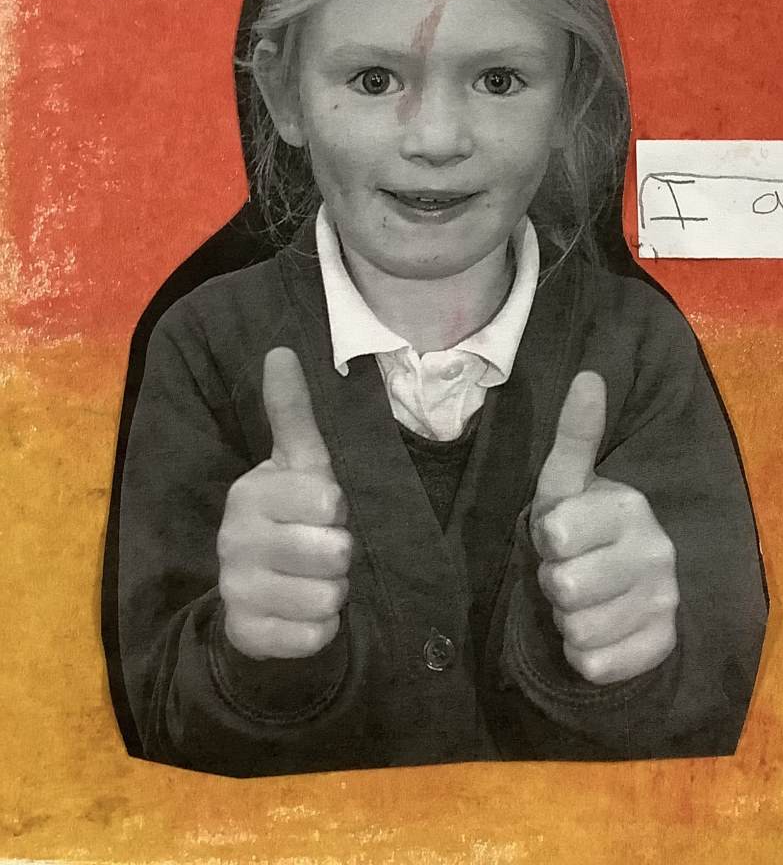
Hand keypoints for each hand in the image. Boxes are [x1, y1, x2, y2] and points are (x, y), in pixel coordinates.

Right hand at [217, 347, 351, 659]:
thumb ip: (293, 411)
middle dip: (343, 553)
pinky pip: (312, 637)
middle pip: (332, 553)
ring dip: (335, 592)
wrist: (262, 584)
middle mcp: (234, 541)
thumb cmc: (296, 510)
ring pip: (325, 597)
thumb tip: (280, 350)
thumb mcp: (300, 460)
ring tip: (319, 579)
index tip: (330, 508)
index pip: (327, 500)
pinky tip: (306, 612)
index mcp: (251, 492)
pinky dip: (321, 629)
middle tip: (328, 547)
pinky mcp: (245, 634)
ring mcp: (235, 590)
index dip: (341, 508)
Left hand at [530, 371, 678, 685]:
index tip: (561, 535)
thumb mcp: (568, 481)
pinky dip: (586, 655)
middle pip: (563, 586)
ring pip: (577, 630)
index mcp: (631, 508)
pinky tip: (600, 630)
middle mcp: (657, 553)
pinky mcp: (661, 647)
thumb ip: (575, 433)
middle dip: (554, 583)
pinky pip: (595, 665)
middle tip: (571, 571)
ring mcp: (664, 603)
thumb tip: (589, 375)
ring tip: (586, 600)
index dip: (546, 539)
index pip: (556, 535)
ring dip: (568, 620)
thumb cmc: (584, 526)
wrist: (627, 588)